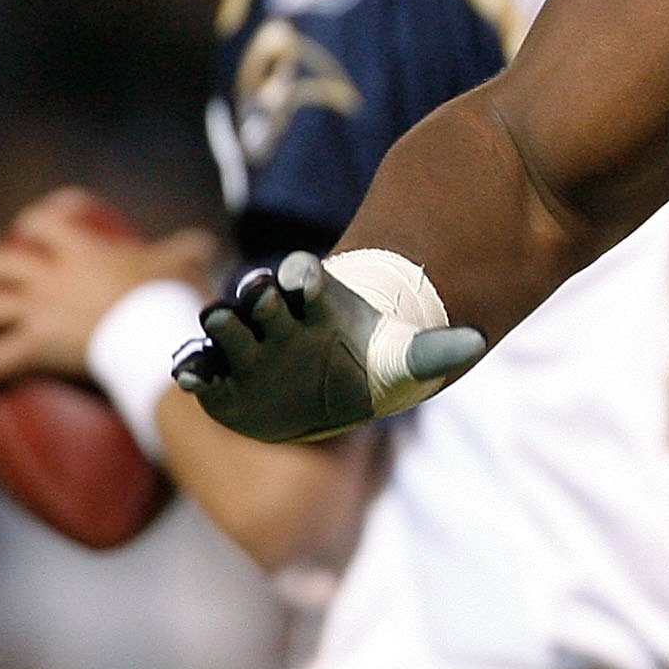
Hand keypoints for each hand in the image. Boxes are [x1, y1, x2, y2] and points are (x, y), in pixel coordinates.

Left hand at [0, 190, 218, 394]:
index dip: (38, 220)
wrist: (156, 336)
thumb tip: (205, 243)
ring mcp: (37, 313)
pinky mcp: (34, 348)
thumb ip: (188, 250)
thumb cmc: (172, 298)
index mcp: (80, 251)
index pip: (43, 222)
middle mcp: (48, 277)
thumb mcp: (185, 264)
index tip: (40, 224)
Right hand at [173, 250, 485, 443]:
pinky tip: (190, 376)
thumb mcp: (404, 362)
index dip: (306, 276)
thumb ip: (435, 351)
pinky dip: (196, 369)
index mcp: (316, 303)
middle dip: (261, 295)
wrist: (330, 395)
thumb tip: (479, 340)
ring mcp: (247, 346)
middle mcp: (276, 318)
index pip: (307, 279)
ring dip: (222, 324)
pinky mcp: (224, 378)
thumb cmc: (370, 367)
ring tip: (217, 321)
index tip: (308, 274)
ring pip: (228, 328)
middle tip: (261, 293)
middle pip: (264, 298)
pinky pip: (205, 369)